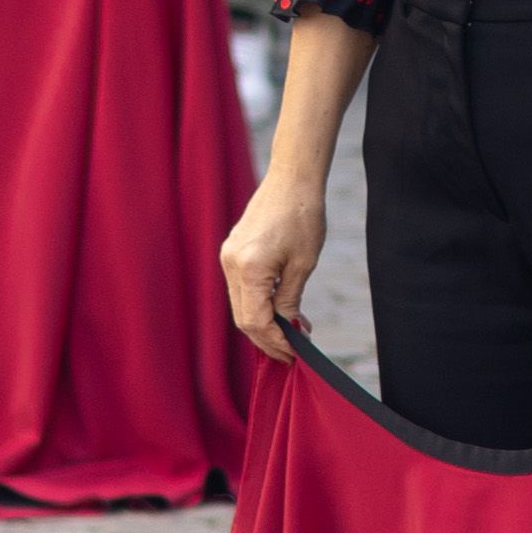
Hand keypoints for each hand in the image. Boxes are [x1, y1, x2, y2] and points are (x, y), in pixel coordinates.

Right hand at [220, 172, 328, 363]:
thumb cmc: (304, 216)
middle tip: (293, 351)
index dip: (275, 342)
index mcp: (249, 268)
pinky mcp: (231, 251)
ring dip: (263, 323)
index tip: (295, 354)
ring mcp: (227, 257)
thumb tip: (290, 331)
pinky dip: (258, 303)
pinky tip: (279, 309)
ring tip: (291, 332)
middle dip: (267, 339)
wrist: (292, 178)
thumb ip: (290, 301)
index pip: (255, 321)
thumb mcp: (303, 264)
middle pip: (243, 318)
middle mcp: (231, 264)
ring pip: (240, 304)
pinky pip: (241, 287)